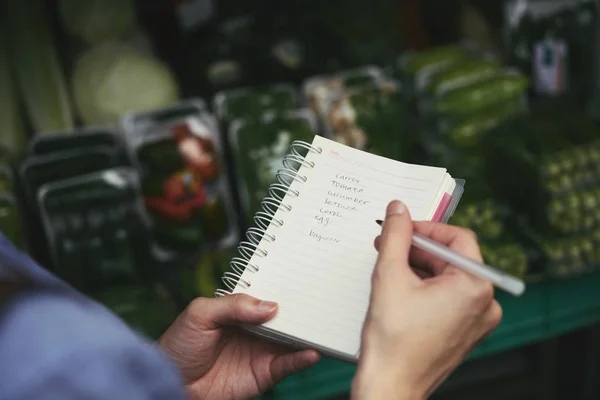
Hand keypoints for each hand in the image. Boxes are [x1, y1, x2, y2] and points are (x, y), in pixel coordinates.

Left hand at [158, 294, 319, 399]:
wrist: (171, 383)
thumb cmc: (179, 345)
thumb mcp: (200, 314)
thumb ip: (234, 305)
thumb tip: (270, 306)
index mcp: (239, 309)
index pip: (266, 294)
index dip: (284, 286)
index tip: (305, 276)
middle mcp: (255, 328)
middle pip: (284, 316)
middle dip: (302, 307)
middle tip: (322, 298)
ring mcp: (262, 350)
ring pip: (292, 338)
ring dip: (308, 332)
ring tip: (325, 324)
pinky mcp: (265, 373)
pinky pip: (288, 365)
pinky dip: (302, 358)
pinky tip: (312, 351)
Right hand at [352, 201, 501, 399]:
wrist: (391, 386)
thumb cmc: (392, 339)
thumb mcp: (389, 275)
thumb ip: (395, 235)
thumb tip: (398, 208)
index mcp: (475, 286)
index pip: (457, 237)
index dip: (425, 228)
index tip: (400, 228)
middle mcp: (486, 303)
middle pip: (453, 258)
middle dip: (419, 249)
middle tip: (388, 246)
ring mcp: (479, 320)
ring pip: (450, 277)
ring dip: (421, 268)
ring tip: (391, 270)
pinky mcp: (468, 332)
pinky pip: (451, 297)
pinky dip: (428, 288)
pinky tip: (402, 291)